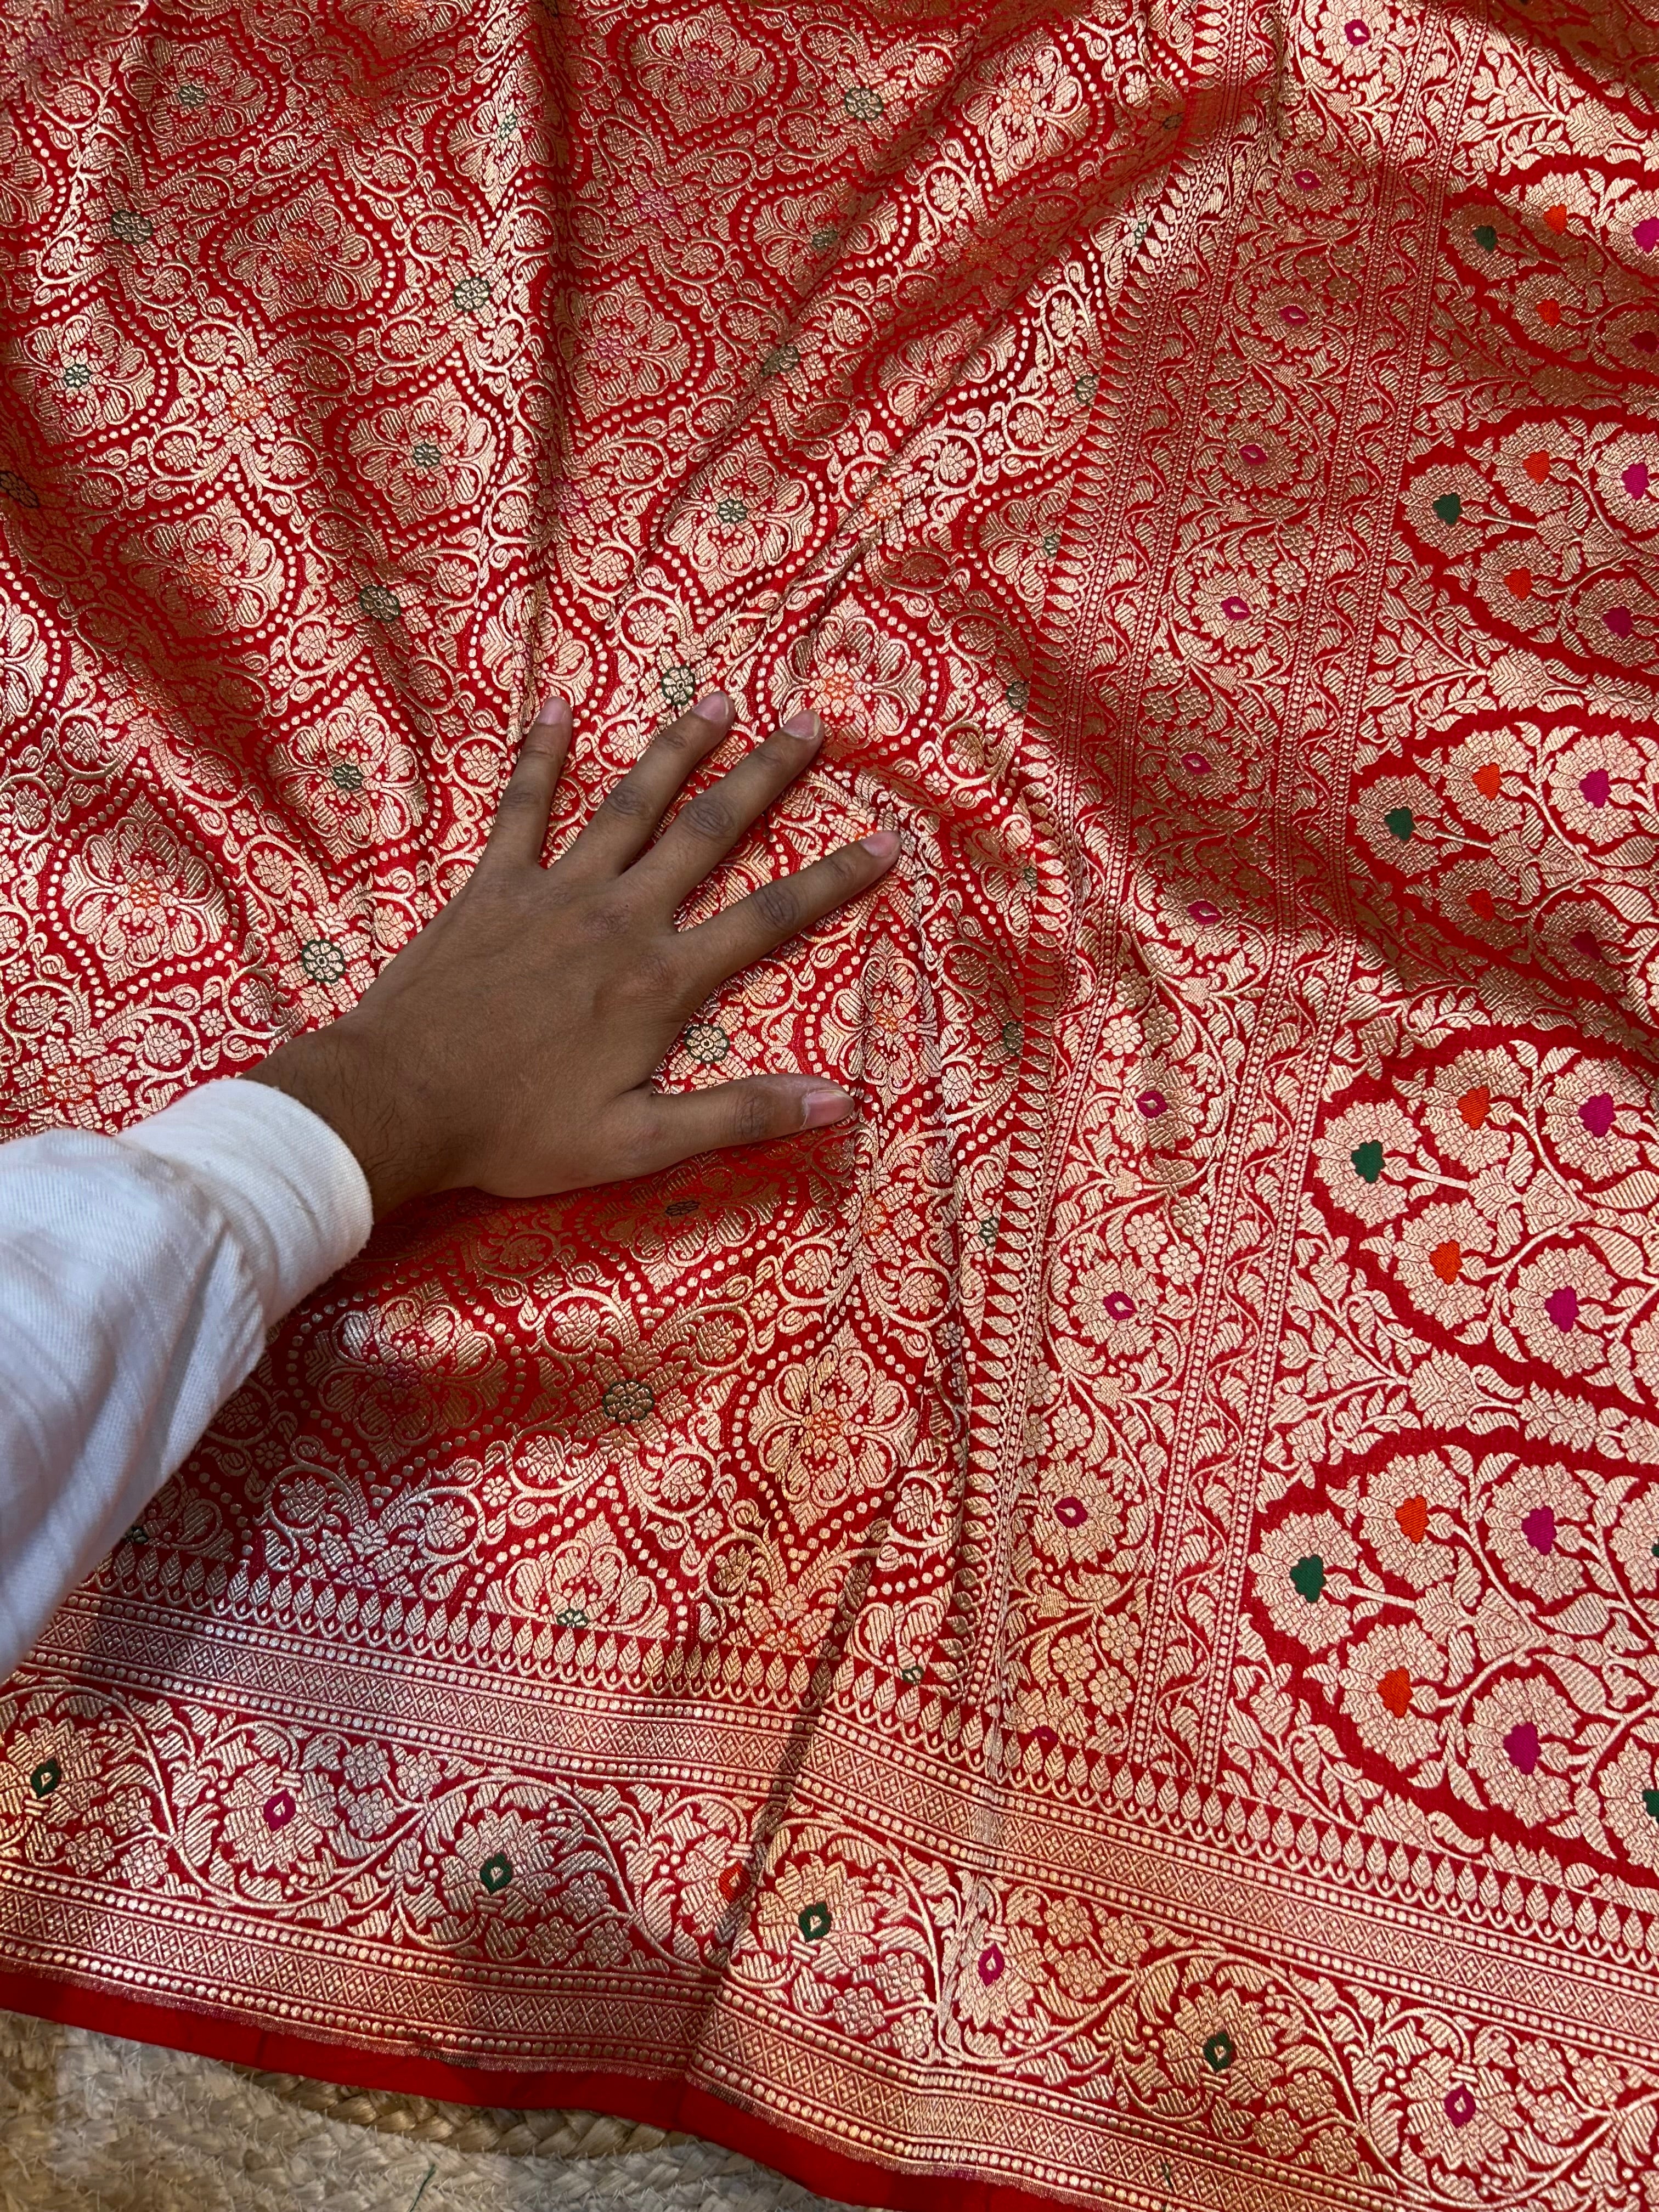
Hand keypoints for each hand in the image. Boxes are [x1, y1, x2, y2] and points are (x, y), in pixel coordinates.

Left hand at [248, 691, 897, 1215]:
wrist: (397, 1103)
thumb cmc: (516, 1132)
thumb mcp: (638, 1144)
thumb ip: (738, 1115)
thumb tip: (838, 1100)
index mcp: (659, 982)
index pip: (767, 918)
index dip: (833, 879)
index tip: (886, 838)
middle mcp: (617, 918)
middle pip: (707, 833)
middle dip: (764, 776)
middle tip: (810, 724)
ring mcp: (552, 893)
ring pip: (628, 804)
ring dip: (676, 750)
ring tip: (716, 701)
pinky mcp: (491, 885)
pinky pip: (522, 806)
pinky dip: (542, 754)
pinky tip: (560, 708)